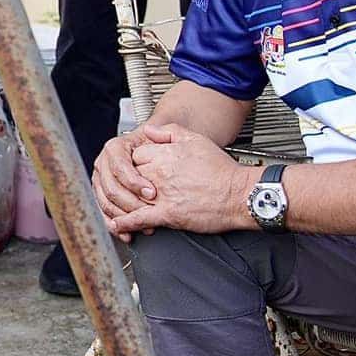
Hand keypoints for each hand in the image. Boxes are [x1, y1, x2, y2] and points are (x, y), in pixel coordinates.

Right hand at [91, 126, 159, 220]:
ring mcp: (99, 181)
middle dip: (132, 203)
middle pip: (111, 187)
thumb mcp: (164, 134)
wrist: (155, 152)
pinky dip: (115, 225)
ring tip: (144, 225)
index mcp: (115, 148)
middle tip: (151, 213)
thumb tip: (152, 131)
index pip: (120, 166)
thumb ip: (163, 131)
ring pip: (105, 202)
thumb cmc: (160, 146)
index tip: (152, 193)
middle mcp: (103, 163)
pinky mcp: (100, 196)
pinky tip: (127, 233)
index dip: (135, 182)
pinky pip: (103, 212)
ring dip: (125, 216)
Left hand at [105, 124, 255, 238]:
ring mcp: (162, 194)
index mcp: (164, 154)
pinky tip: (117, 224)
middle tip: (128, 189)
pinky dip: (126, 222)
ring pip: (131, 197)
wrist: (239, 194)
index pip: (134, 156)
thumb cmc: (221, 170)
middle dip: (127, 183)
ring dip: (123, 203)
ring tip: (116, 207)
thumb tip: (148, 131)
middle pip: (129, 176)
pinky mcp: (168, 214)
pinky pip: (140, 218)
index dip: (135, 164)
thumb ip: (170, 132)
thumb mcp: (196, 139)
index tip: (138, 170)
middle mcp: (159, 173)